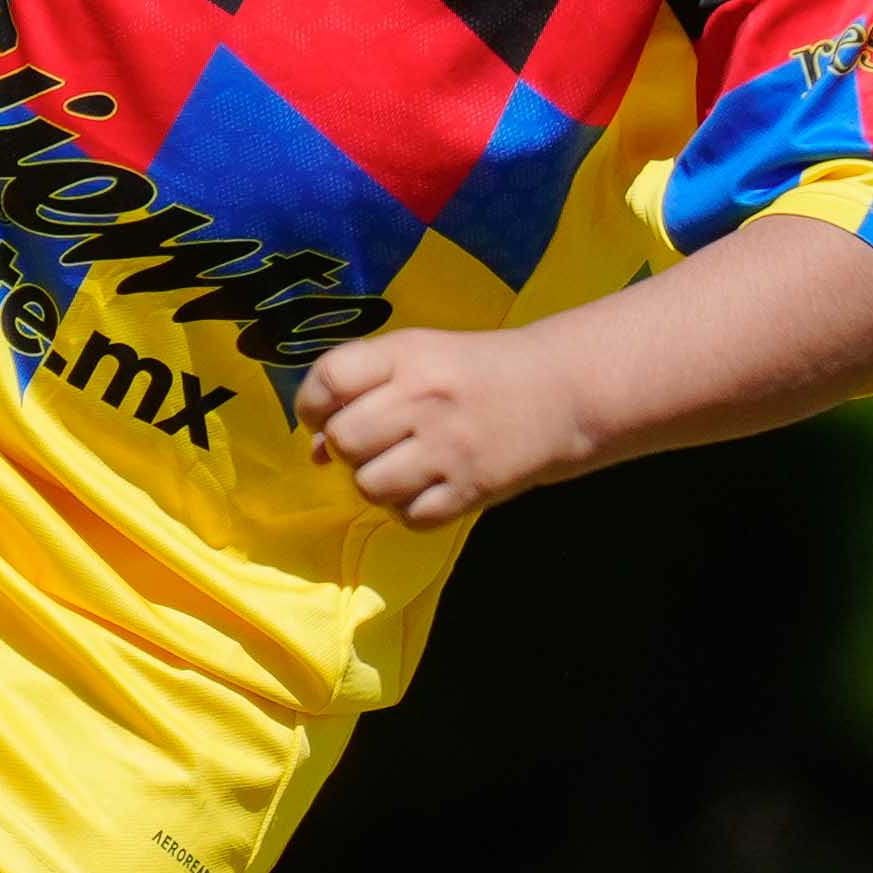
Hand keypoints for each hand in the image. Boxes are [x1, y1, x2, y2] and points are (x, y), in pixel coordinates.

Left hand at [300, 320, 604, 529]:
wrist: (561, 392)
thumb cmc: (476, 374)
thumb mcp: (420, 360)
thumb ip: (364, 392)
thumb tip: (316, 452)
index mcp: (408, 355)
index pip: (330, 378)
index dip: (311, 405)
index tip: (322, 417)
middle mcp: (425, 398)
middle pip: (345, 439)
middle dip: (349, 449)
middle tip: (376, 444)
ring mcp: (449, 446)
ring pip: (370, 486)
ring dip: (376, 484)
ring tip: (403, 469)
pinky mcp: (471, 489)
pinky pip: (409, 517)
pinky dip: (409, 511)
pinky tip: (428, 489)